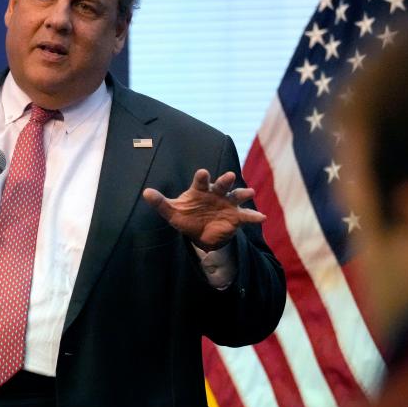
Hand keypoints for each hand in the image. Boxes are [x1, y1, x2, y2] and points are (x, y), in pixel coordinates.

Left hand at [142, 169, 265, 251]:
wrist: (200, 233)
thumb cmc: (186, 217)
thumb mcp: (172, 212)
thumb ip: (160, 202)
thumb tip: (145, 193)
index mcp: (200, 190)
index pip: (201, 181)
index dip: (202, 177)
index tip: (202, 173)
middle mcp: (216, 193)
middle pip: (221, 184)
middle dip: (225, 180)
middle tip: (229, 176)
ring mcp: (227, 204)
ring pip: (236, 195)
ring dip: (242, 193)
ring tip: (249, 192)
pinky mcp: (236, 216)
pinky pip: (246, 215)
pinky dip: (254, 216)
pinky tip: (262, 217)